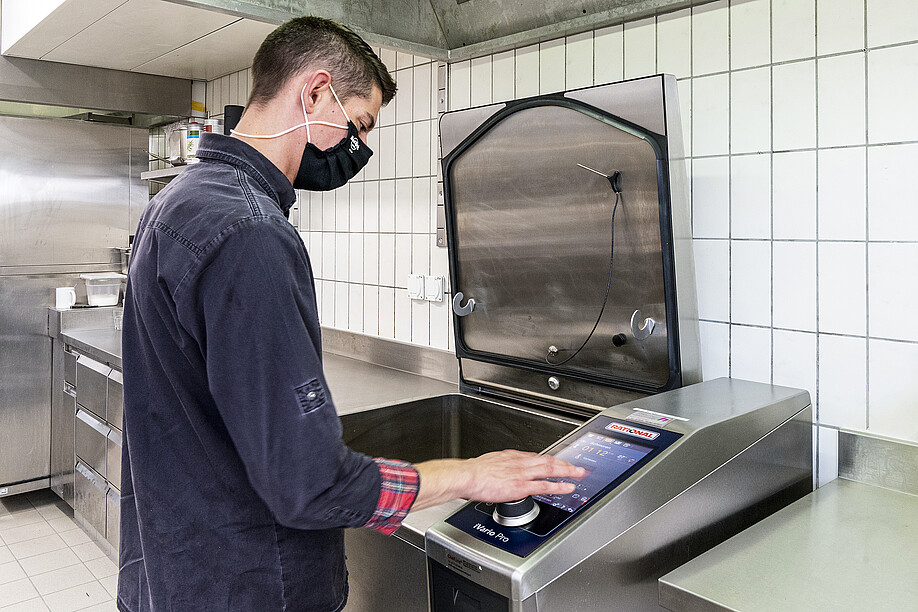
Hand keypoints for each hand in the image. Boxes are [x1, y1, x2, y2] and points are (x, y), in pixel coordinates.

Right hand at [411, 450, 585, 510]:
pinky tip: (568, 488)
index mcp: (512, 456)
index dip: (550, 460)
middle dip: (565, 464)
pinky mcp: (520, 486)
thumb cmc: (473, 472)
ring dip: (567, 471)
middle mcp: (520, 462)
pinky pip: (544, 486)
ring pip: (550, 469)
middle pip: (548, 460)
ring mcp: (522, 473)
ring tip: (579, 474)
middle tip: (578, 467)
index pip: (536, 457)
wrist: (467, 476)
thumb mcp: (490, 462)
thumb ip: (501, 465)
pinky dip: (558, 486)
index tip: (558, 463)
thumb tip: (503, 469)